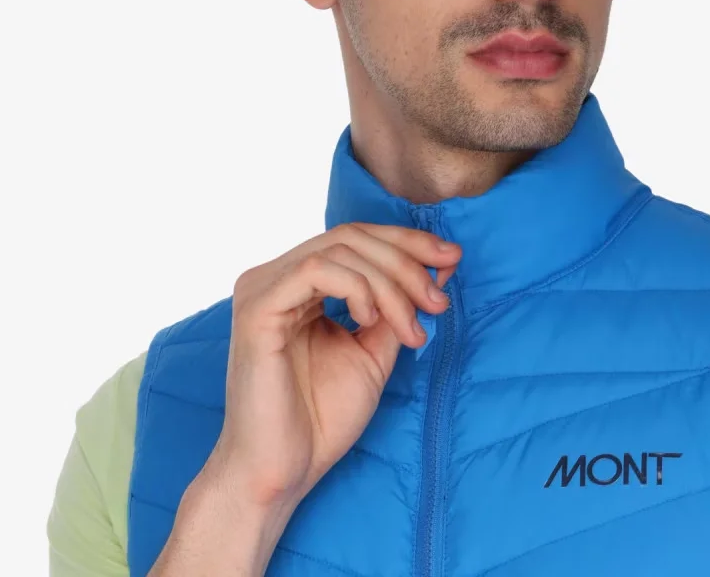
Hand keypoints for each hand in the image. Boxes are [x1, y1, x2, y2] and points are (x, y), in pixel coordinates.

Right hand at [202, 222, 461, 511]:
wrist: (283, 472)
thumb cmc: (321, 417)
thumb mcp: (373, 350)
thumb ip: (394, 307)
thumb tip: (434, 268)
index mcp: (297, 283)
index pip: (355, 239)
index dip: (407, 242)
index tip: (452, 260)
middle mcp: (275, 276)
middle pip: (351, 236)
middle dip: (407, 261)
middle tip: (439, 300)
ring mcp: (262, 288)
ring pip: (340, 249)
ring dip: (391, 283)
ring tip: (411, 328)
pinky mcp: (257, 307)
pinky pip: (316, 270)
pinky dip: (357, 289)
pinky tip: (368, 322)